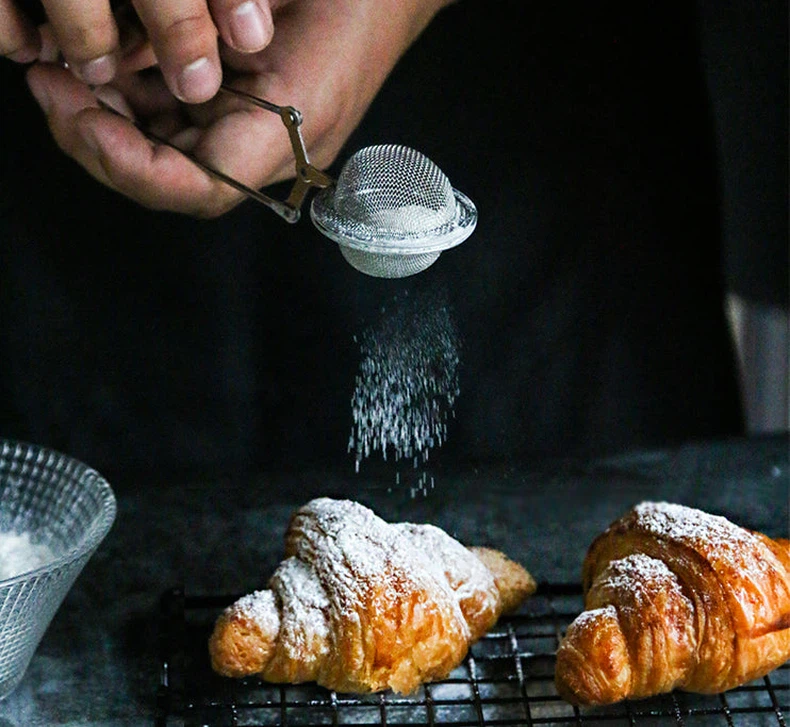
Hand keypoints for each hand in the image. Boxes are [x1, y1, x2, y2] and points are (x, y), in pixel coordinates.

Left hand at [23, 0, 451, 216]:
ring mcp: (255, 140)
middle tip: (48, 84)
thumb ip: (213, 36)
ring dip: (108, 120)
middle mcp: (268, 154)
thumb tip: (119, 56)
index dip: (131, 166)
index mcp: (288, 135)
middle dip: (99, 141)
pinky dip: (133, 102)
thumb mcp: (278, 5)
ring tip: (60, 71)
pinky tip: (103, 65)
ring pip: (165, 154)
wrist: (387, 0)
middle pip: (172, 181)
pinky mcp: (244, 120)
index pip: (200, 187)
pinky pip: (179, 126)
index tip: (78, 115)